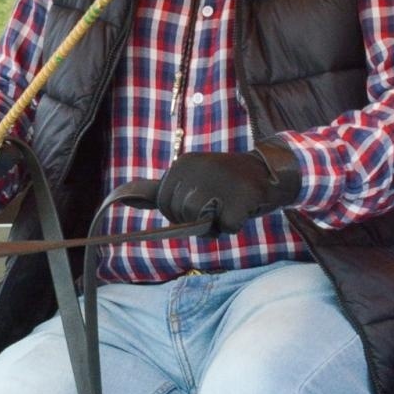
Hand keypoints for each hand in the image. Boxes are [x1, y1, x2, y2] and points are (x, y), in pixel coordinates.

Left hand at [156, 140, 301, 233]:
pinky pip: (226, 229)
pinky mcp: (239, 199)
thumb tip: (122, 199)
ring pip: (200, 223)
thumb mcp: (193, 180)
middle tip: (219, 202)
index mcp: (183, 164)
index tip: (202, 198)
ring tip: (230, 206)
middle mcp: (197, 169)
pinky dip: (235, 225)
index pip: (165, 204)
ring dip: (216, 224)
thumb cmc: (227, 182)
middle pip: (182, 215)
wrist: (270, 172)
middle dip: (199, 218)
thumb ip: (161, 192)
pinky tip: (243, 208)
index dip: (182, 211)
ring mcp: (218, 183)